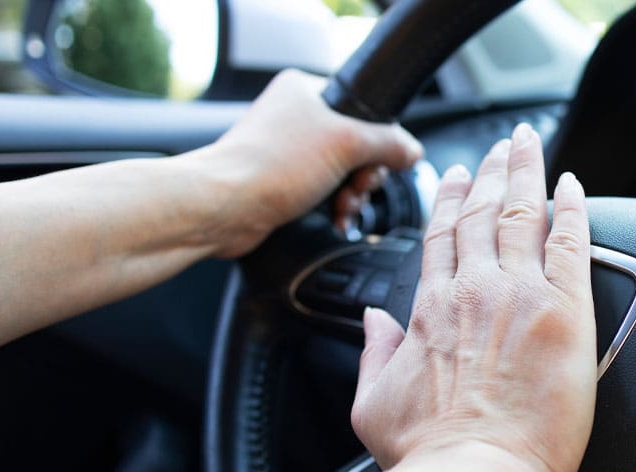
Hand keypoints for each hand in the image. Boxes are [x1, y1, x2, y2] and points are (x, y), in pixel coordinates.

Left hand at [187, 69, 422, 256]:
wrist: (223, 207)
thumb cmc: (269, 166)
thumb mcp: (347, 144)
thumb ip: (389, 143)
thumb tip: (412, 150)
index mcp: (305, 90)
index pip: (363, 108)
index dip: (379, 138)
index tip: (381, 160)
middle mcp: (295, 116)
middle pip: (357, 143)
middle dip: (365, 173)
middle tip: (359, 186)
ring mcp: (287, 150)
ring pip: (343, 170)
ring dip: (352, 193)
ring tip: (345, 206)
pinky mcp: (282, 181)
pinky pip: (325, 190)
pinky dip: (336, 205)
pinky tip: (338, 217)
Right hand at [350, 123, 596, 471]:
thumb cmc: (431, 452)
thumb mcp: (373, 404)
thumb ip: (373, 354)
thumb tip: (372, 322)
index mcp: (431, 308)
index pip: (440, 235)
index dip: (450, 199)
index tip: (456, 178)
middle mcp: (474, 289)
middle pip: (482, 212)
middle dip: (490, 171)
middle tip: (499, 147)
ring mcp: (521, 293)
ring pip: (523, 210)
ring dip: (526, 172)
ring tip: (529, 145)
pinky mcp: (565, 309)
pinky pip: (570, 240)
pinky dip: (573, 207)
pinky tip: (574, 186)